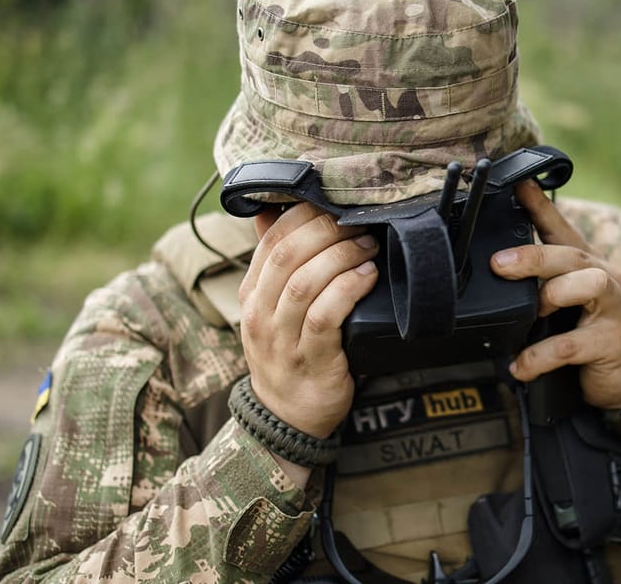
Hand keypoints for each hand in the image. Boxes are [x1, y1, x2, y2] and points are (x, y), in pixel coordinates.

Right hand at [238, 203, 379, 441]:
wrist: (288, 418)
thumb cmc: (290, 354)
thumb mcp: (274, 308)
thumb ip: (277, 264)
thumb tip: (274, 212)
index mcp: (252, 294)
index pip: (270, 241)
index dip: (304, 216)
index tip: (334, 203)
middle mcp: (261, 313)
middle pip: (287, 255)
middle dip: (327, 230)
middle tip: (359, 221)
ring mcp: (282, 338)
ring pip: (304, 282)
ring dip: (341, 256)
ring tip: (368, 245)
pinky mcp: (311, 358)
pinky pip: (325, 315)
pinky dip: (347, 289)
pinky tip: (367, 277)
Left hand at [490, 182, 620, 409]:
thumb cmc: (590, 336)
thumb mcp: (565, 306)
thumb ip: (541, 286)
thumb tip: (497, 272)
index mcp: (590, 266)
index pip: (564, 229)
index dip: (541, 207)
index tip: (518, 185)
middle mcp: (608, 279)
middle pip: (572, 255)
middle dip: (534, 256)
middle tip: (498, 264)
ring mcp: (616, 309)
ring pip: (587, 285)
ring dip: (552, 295)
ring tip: (531, 315)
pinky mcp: (614, 342)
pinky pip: (571, 344)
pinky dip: (540, 355)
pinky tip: (521, 365)